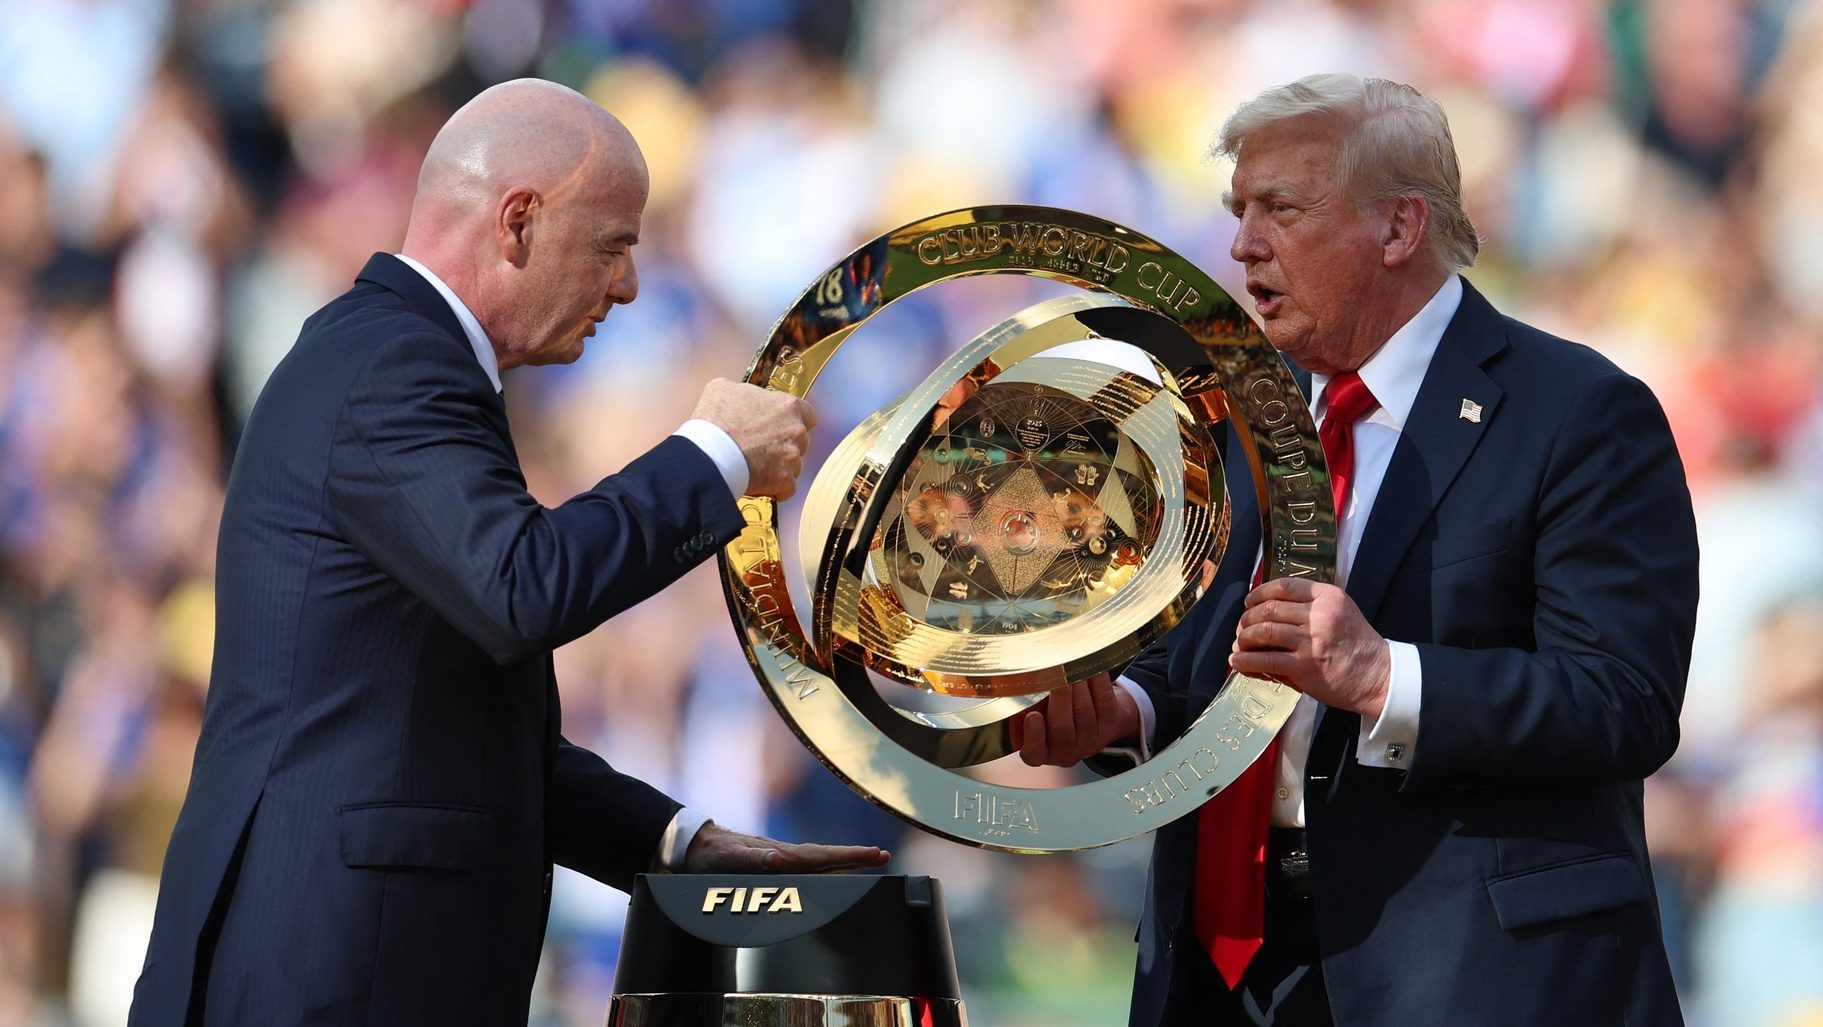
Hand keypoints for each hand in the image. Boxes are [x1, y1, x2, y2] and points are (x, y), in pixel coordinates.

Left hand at [682, 820, 889, 873]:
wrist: (696, 845)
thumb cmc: (712, 855)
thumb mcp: (729, 860)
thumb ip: (753, 860)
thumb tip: (779, 859)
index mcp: (781, 856)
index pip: (822, 857)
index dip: (850, 857)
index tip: (875, 854)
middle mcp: (785, 855)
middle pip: (828, 857)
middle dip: (856, 857)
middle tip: (884, 856)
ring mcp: (781, 858)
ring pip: (820, 860)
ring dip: (844, 861)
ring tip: (868, 861)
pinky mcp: (774, 864)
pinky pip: (808, 866)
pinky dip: (826, 866)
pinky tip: (832, 869)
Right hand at [691, 379, 817, 499]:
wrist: (709, 453)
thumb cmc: (715, 420)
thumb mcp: (724, 388)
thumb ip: (746, 391)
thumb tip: (744, 397)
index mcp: (787, 406)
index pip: (808, 414)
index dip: (793, 421)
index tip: (781, 426)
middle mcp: (796, 431)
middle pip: (801, 441)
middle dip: (784, 444)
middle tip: (762, 447)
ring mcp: (792, 458)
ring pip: (794, 465)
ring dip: (779, 467)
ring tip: (756, 466)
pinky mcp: (784, 481)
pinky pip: (787, 488)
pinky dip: (776, 488)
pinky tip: (760, 483)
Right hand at [1009, 672, 1140, 766]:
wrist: (1095, 715)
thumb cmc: (1054, 711)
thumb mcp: (1035, 713)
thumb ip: (1024, 705)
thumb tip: (1015, 681)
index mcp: (1042, 753)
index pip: (1034, 752)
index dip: (1034, 735)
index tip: (1032, 715)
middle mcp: (1066, 751)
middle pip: (1062, 729)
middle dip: (1060, 701)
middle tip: (1056, 677)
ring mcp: (1091, 739)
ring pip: (1084, 713)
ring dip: (1078, 687)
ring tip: (1072, 667)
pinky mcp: (1112, 723)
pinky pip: (1104, 700)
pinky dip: (1098, 682)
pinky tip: (1092, 668)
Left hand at [1230, 578, 1389, 716]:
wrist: (1378, 677)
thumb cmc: (1357, 645)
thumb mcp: (1341, 611)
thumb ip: (1311, 605)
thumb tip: (1269, 607)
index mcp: (1328, 597)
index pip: (1284, 586)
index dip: (1259, 593)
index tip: (1249, 602)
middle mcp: (1319, 615)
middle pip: (1269, 609)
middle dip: (1247, 618)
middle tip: (1241, 627)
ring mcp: (1311, 641)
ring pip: (1263, 632)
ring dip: (1244, 639)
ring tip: (1239, 645)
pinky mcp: (1304, 666)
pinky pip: (1265, 660)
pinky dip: (1246, 661)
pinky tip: (1238, 662)